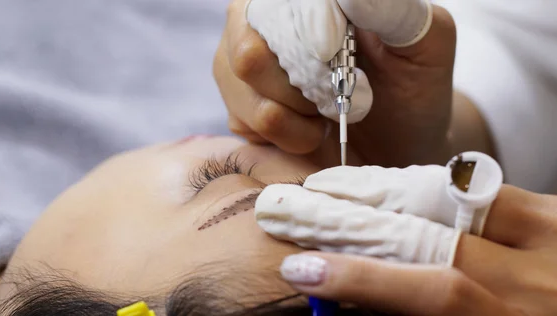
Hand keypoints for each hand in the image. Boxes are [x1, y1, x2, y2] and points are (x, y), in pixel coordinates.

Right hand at [214, 0, 456, 165]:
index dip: (310, 40)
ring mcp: (241, 69)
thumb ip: (394, 11)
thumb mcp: (426, 43)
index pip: (279, 10)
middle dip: (305, 85)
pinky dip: (291, 136)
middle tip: (341, 92)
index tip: (345, 63)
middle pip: (249, 52)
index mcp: (302, 1)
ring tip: (329, 112)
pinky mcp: (239, 110)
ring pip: (246, 93)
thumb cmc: (413, 86)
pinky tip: (313, 130)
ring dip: (299, 114)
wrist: (399, 143)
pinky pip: (250, 125)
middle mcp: (262, 24)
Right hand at [256, 166, 556, 314]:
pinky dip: (424, 185)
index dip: (360, 277)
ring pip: (450, 194)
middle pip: (430, 233)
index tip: (304, 268)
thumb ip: (423, 309)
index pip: (433, 289)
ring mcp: (555, 233)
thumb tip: (355, 290)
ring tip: (331, 187)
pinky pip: (475, 185)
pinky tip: (388, 187)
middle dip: (352, 217)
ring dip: (382, 190)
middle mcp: (542, 278)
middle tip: (299, 205)